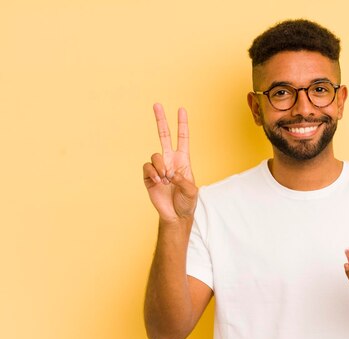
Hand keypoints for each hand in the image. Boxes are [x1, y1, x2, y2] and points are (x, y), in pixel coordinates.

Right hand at [143, 103, 197, 222]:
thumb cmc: (187, 203)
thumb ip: (183, 180)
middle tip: (157, 104)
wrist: (175, 215)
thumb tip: (169, 173)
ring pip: (155, 155)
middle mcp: (170, 160)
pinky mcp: (148, 176)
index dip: (182, 124)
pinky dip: (153, 173)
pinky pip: (147, 167)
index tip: (181, 109)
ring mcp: (159, 167)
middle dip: (161, 120)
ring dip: (161, 167)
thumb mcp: (192, 191)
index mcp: (183, 160)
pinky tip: (158, 182)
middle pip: (163, 135)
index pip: (182, 138)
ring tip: (166, 180)